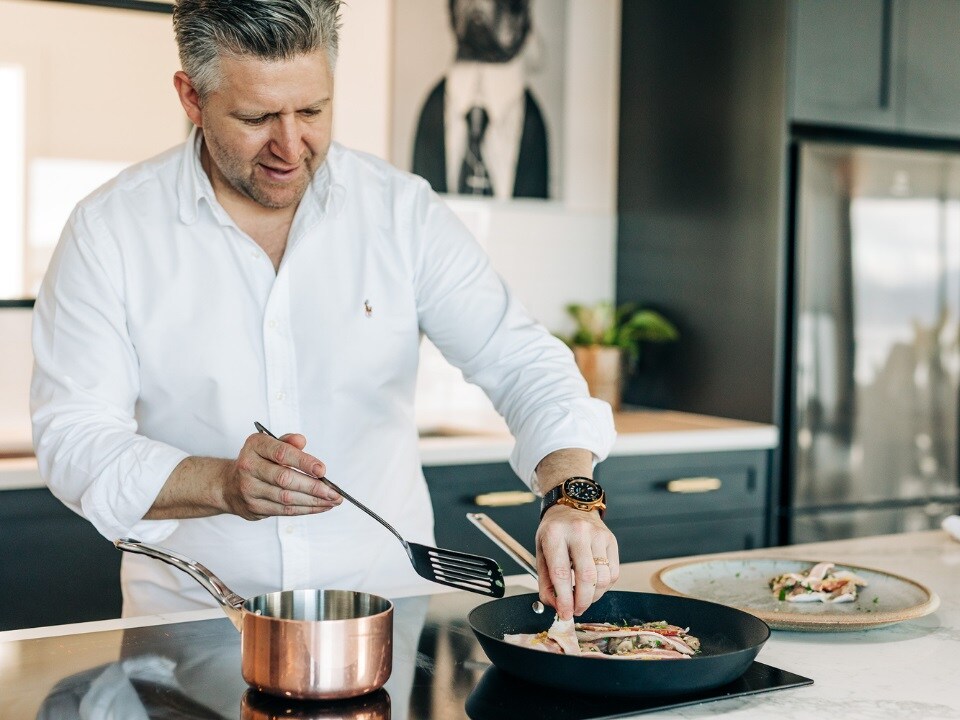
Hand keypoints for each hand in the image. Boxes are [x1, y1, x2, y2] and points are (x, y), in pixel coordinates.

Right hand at [221, 431, 341, 519]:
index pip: (282, 453)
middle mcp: (248, 467)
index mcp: (255, 446)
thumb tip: (301, 441)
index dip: (304, 462)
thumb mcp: (269, 444)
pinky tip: (320, 507)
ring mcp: (249, 489)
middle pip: (285, 479)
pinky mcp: (254, 507)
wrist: (228, 485)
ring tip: (333, 501)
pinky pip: (284, 510)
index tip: (323, 470)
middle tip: (334, 492)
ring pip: (286, 498)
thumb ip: (287, 442)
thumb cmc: (258, 460)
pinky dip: (305, 510)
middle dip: (313, 487)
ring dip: (313, 501)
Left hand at [535, 505, 619, 619]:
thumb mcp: (541, 552)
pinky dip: (605, 586)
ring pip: (603, 578)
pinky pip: (613, 572)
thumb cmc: (554, 532)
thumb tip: (556, 606)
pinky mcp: (611, 540)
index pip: (561, 573)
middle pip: (587, 578)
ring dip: (594, 596)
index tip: (564, 613)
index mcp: (555, 534)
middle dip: (582, 602)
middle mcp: (578, 532)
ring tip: (584, 597)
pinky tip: (594, 585)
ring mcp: (598, 535)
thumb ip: (545, 582)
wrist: (571, 506)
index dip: (564, 599)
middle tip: (576, 610)